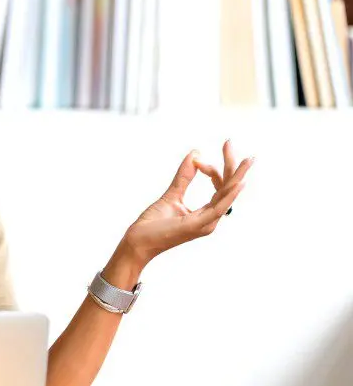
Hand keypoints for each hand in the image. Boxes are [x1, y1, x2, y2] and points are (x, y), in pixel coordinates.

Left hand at [121, 140, 252, 266]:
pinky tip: (237, 183)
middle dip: (232, 166)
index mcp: (206, 214)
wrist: (138, 243)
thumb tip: (195, 154)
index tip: (196, 159)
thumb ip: (184, 177)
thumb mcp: (172, 194)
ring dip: (237, 176)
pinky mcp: (197, 226)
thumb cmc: (153, 224)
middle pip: (228, 188)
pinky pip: (218, 209)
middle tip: (229, 142)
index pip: (220, 187)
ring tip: (248, 160)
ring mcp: (205, 224)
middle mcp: (210, 219)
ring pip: (226, 196)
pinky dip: (228, 195)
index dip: (211, 169)